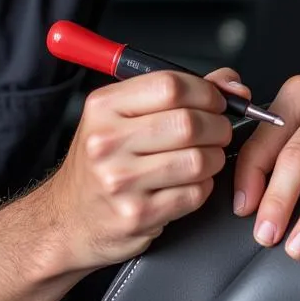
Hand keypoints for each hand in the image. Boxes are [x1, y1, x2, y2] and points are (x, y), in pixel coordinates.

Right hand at [46, 68, 247, 270]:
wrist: (68, 218)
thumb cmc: (102, 163)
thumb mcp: (123, 116)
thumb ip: (176, 93)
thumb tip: (231, 82)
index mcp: (103, 107)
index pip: (170, 85)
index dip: (206, 91)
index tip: (216, 101)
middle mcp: (107, 141)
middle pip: (189, 122)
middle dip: (217, 127)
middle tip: (217, 132)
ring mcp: (121, 181)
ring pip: (198, 160)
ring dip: (214, 159)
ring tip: (203, 159)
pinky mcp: (137, 214)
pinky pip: (194, 194)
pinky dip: (203, 187)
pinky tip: (187, 184)